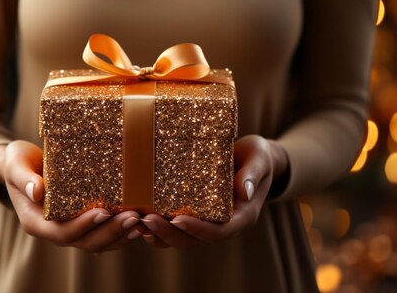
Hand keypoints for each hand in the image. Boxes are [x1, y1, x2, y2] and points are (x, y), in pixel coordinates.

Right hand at [0, 140, 144, 253]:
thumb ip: (23, 177)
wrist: (22, 165)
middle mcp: (54, 230)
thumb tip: (37, 191)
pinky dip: (120, 231)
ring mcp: (69, 228)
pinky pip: (102, 233)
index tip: (103, 212)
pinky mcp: (82, 221)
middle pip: (85, 241)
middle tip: (133, 217)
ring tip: (141, 221)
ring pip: (97, 242)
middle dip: (110, 232)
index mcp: (36, 221)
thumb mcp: (15, 164)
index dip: (83, 226)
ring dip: (120, 235)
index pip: (62, 232)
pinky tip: (139, 223)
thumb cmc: (18, 162)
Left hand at [141, 135, 288, 248]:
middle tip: (147, 219)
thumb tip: (244, 190)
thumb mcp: (259, 158)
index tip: (177, 219)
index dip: (197, 229)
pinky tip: (138, 219)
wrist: (252, 157)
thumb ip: (253, 173)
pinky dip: (157, 227)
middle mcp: (222, 224)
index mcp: (241, 216)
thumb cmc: (257, 156)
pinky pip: (174, 227)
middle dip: (168, 233)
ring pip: (180, 237)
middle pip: (193, 239)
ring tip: (136, 222)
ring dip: (158, 234)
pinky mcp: (194, 213)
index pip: (218, 231)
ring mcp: (206, 220)